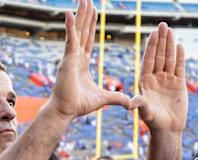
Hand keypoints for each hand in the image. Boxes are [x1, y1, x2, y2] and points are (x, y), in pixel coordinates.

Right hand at [46, 0, 132, 118]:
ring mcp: (70, 57)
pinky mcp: (67, 59)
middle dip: (85, 15)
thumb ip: (117, 98)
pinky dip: (70, 26)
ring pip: (77, 31)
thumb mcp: (104, 99)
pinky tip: (70, 12)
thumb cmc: (79, 105)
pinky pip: (70, 39)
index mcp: (81, 63)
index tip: (93, 12)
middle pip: (82, 31)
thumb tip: (131, 104)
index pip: (88, 39)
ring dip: (80, 15)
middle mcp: (75, 57)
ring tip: (83, 0)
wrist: (66, 111)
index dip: (90, 25)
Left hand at [133, 23, 187, 133]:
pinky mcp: (178, 84)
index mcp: (145, 81)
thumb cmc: (154, 122)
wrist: (168, 130)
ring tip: (171, 30)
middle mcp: (156, 78)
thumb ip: (141, 105)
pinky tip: (179, 46)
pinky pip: (179, 67)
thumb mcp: (145, 113)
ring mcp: (167, 80)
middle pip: (159, 56)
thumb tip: (132, 102)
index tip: (153, 33)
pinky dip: (180, 57)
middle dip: (161, 41)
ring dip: (170, 45)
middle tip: (163, 25)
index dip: (151, 47)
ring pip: (169, 59)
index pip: (149, 60)